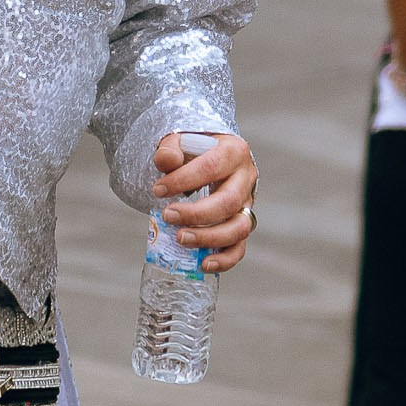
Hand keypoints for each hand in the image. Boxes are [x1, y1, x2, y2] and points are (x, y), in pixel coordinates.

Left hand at [151, 131, 256, 273]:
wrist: (206, 157)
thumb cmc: (192, 150)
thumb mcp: (179, 141)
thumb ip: (170, 149)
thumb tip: (166, 161)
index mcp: (233, 152)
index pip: (211, 168)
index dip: (183, 180)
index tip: (157, 190)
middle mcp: (246, 178)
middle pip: (228, 202)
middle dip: (197, 214)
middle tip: (168, 215)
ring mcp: (247, 204)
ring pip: (239, 228)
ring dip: (209, 238)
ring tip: (180, 239)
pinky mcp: (242, 224)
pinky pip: (240, 246)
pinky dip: (225, 259)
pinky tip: (203, 264)